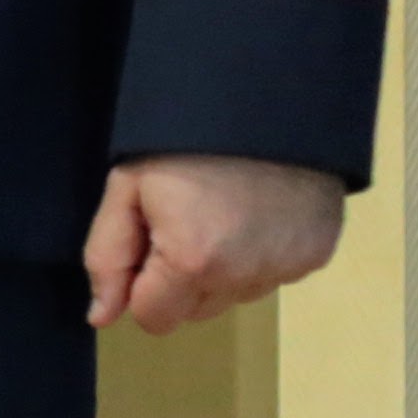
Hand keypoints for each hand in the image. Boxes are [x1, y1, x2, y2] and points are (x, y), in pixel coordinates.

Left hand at [82, 152, 347, 332]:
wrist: (268, 98)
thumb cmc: (186, 139)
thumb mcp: (129, 186)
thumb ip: (108, 255)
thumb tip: (101, 316)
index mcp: (193, 262)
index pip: (154, 319)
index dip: (143, 284)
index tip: (150, 241)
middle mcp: (244, 278)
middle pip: (194, 311)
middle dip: (181, 279)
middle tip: (186, 218)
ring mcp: (287, 269)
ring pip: (234, 296)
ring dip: (222, 269)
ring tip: (222, 210)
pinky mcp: (316, 256)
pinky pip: (272, 275)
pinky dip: (260, 254)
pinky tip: (256, 212)